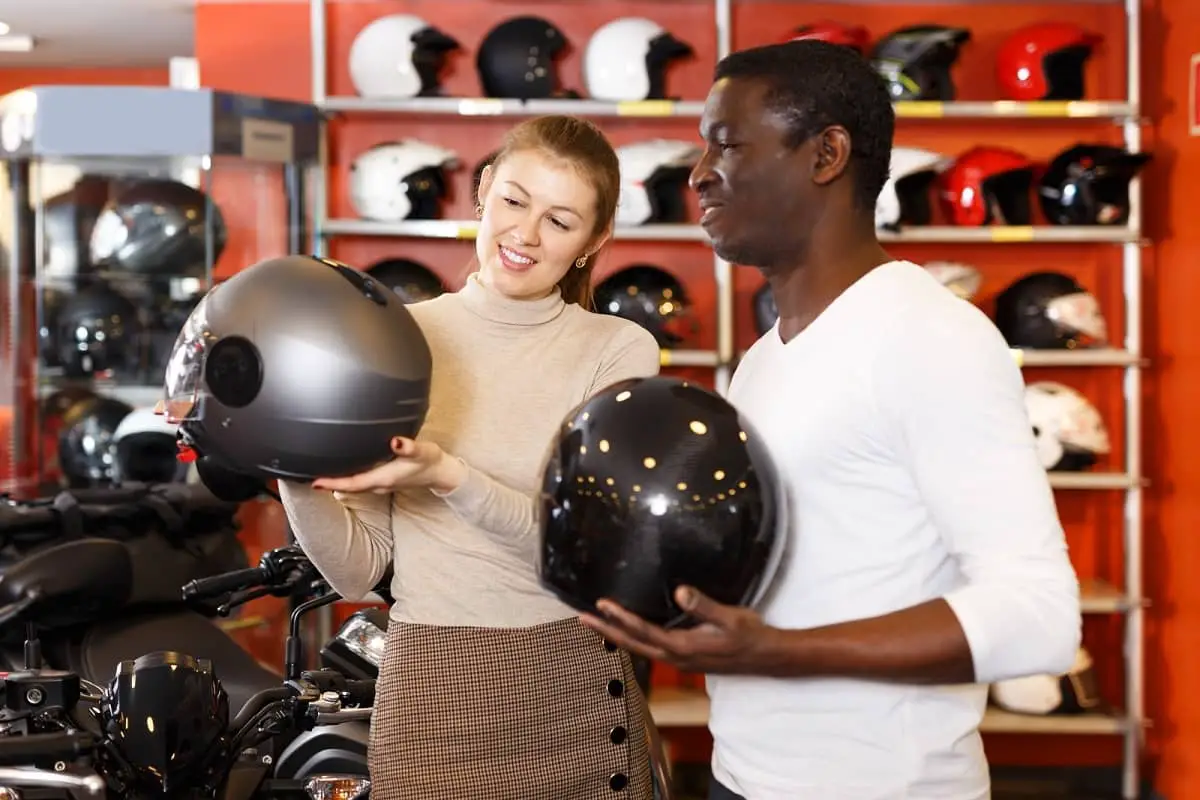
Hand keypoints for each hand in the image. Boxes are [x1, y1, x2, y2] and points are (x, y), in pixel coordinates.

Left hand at [311, 437, 466, 494]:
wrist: (441, 473)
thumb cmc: (431, 462)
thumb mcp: (422, 451)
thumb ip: (409, 447)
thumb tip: (395, 441)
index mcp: (384, 478)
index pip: (352, 483)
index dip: (332, 483)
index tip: (314, 482)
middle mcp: (379, 484)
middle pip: (348, 486)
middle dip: (329, 483)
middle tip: (308, 477)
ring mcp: (381, 484)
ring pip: (353, 485)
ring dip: (337, 481)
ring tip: (320, 474)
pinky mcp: (384, 479)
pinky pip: (360, 481)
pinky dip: (347, 477)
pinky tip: (342, 469)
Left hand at [579, 586, 782, 674]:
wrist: (767, 657)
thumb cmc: (750, 635)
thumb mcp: (730, 617)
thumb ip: (704, 606)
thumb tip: (680, 592)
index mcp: (683, 647)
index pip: (643, 631)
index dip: (620, 618)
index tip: (600, 606)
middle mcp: (676, 657)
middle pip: (633, 644)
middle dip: (606, 632)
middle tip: (582, 619)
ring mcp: (680, 661)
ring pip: (640, 648)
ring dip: (617, 636)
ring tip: (597, 625)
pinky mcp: (685, 658)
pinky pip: (650, 649)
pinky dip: (634, 639)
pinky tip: (629, 631)